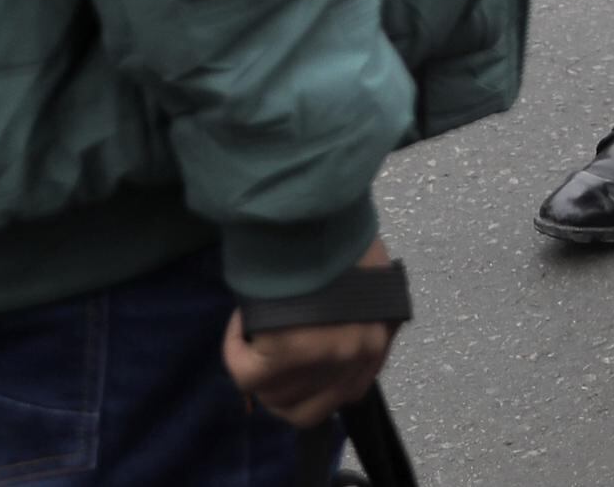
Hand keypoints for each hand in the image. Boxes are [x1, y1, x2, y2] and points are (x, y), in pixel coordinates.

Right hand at [220, 242, 396, 427]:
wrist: (321, 207)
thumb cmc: (340, 234)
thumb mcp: (365, 281)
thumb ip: (354, 319)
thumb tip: (328, 339)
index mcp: (378, 342)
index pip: (344, 394)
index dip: (312, 386)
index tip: (292, 369)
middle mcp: (356, 357)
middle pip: (305, 407)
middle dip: (280, 385)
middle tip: (264, 354)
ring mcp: (324, 358)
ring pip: (273, 395)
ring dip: (257, 367)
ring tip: (255, 327)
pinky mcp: (287, 353)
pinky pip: (246, 375)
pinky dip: (235, 351)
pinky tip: (241, 322)